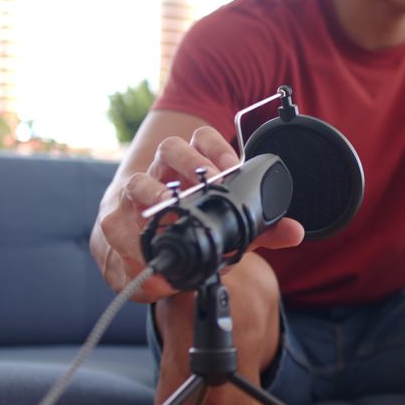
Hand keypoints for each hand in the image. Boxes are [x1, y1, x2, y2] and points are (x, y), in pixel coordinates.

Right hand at [94, 126, 303, 301]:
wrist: (137, 249)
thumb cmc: (184, 229)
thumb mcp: (224, 229)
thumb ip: (259, 230)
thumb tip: (294, 232)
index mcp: (188, 168)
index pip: (201, 139)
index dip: (216, 147)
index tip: (231, 166)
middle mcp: (159, 174)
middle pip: (169, 150)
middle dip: (187, 163)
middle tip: (205, 187)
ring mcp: (130, 197)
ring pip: (135, 185)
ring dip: (150, 202)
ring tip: (164, 222)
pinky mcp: (110, 223)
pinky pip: (114, 228)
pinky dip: (131, 249)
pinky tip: (148, 265)